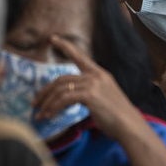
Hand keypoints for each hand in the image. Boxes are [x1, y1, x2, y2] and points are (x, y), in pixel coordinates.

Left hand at [32, 36, 146, 139]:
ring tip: (40, 115)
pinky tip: (50, 116)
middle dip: (45, 92)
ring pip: (60, 90)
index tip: (53, 38)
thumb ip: (89, 93)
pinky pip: (64, 99)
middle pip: (61, 79)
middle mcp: (96, 76)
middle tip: (35, 103)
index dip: (65, 46)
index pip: (80, 56)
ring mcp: (93, 84)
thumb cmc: (117, 118)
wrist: (130, 126)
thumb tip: (69, 98)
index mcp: (100, 74)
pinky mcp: (90, 95)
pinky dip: (54, 108)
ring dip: (47, 103)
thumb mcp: (103, 99)